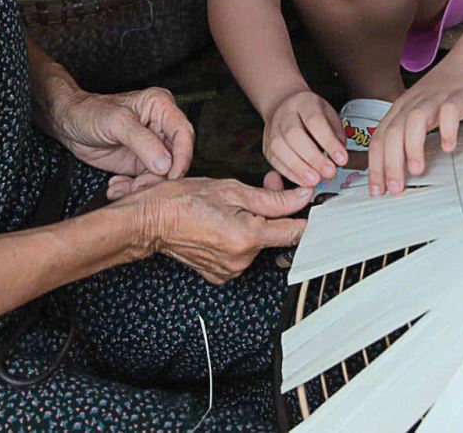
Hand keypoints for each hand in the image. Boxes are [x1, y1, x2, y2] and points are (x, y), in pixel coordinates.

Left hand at [49, 87, 194, 198]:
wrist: (68, 125)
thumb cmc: (90, 112)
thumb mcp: (117, 122)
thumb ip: (143, 142)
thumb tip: (166, 164)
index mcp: (161, 107)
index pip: (184, 133)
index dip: (182, 157)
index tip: (173, 176)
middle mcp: (161, 127)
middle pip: (175, 158)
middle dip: (159, 178)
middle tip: (140, 187)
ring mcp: (152, 148)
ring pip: (162, 175)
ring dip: (143, 187)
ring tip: (122, 188)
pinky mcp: (140, 164)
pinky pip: (146, 182)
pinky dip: (132, 190)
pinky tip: (117, 187)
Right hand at [121, 177, 311, 282]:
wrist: (150, 221)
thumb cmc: (182, 202)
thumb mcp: (231, 189)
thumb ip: (272, 198)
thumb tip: (300, 197)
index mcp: (247, 237)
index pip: (295, 233)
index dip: (306, 216)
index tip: (312, 206)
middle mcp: (241, 260)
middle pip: (274, 235)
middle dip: (274, 211)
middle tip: (264, 188)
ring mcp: (230, 270)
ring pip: (258, 243)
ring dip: (256, 223)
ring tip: (236, 204)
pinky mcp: (220, 274)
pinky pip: (242, 254)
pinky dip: (241, 237)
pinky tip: (226, 221)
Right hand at [263, 90, 347, 187]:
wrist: (283, 106)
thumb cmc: (309, 112)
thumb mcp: (329, 115)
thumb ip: (336, 135)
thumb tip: (339, 157)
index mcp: (304, 103)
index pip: (315, 121)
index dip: (329, 142)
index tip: (341, 158)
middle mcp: (284, 114)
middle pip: (294, 135)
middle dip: (313, 158)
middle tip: (329, 172)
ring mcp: (272, 130)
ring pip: (280, 149)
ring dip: (299, 168)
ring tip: (315, 180)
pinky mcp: (266, 146)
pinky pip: (275, 161)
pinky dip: (290, 173)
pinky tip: (303, 181)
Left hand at [367, 67, 462, 195]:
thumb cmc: (445, 92)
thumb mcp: (419, 112)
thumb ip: (407, 135)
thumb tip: (395, 169)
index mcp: (400, 109)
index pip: (379, 139)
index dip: (375, 166)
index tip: (376, 190)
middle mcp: (413, 103)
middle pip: (393, 132)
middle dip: (390, 163)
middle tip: (394, 189)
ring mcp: (435, 98)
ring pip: (415, 121)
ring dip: (413, 147)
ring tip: (417, 170)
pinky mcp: (458, 96)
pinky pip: (450, 111)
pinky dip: (448, 129)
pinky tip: (449, 147)